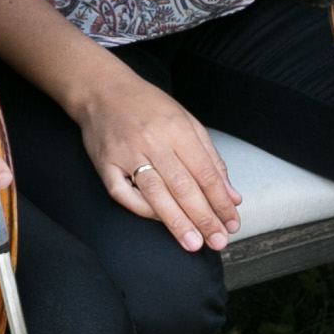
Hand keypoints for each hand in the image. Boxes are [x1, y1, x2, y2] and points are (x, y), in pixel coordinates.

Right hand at [68, 67, 239, 252]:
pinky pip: (123, 193)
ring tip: (193, 243)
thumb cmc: (148, 106)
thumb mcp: (187, 122)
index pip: (205, 173)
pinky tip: (158, 221)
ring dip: (176, 221)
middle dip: (203, 217)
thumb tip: (231, 196)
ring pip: (155, 193)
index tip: (232, 223)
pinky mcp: (104, 164)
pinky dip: (141, 209)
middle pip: (183, 186)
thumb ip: (210, 158)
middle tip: (218, 241)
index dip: (220, 202)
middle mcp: (153, 141)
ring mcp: (126, 153)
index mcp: (177, 129)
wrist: (102, 90)